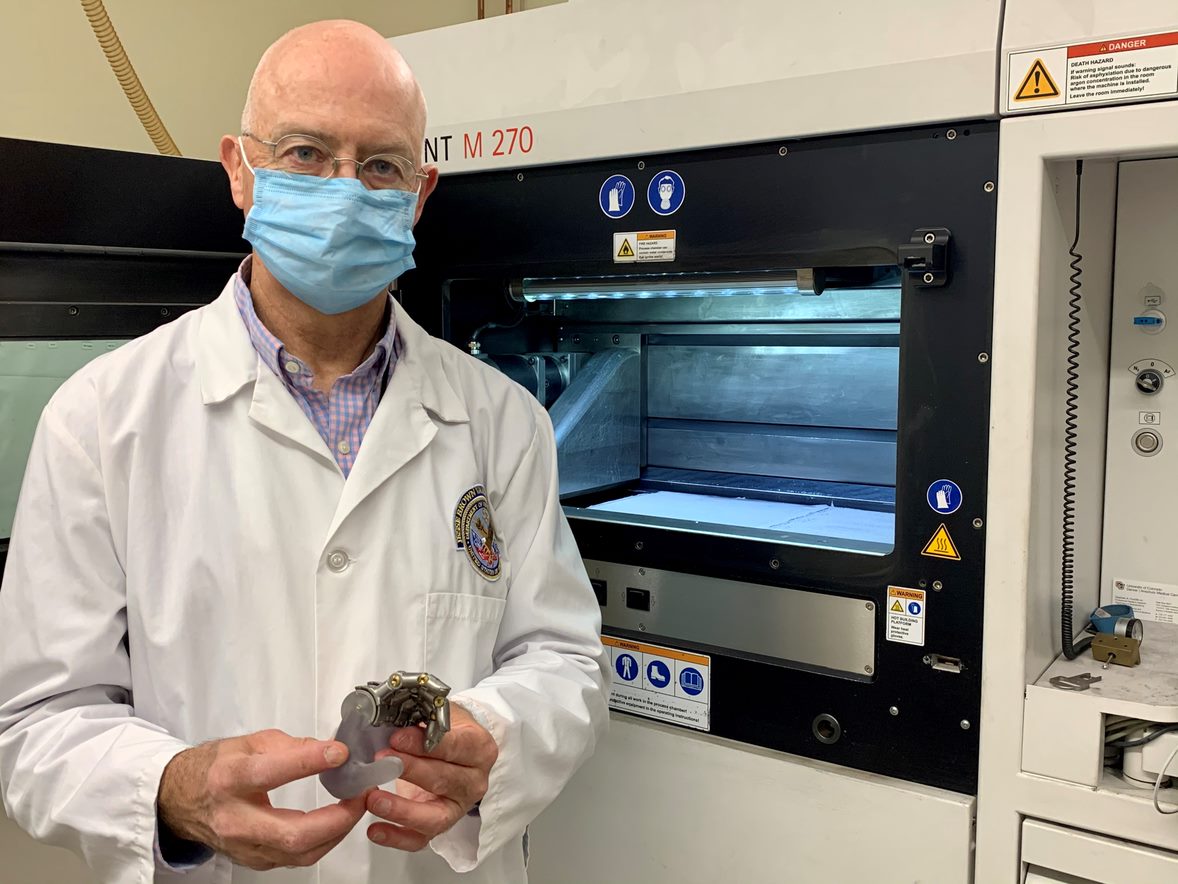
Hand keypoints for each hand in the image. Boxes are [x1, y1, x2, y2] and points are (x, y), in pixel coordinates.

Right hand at [158, 729, 368, 869]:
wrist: (181, 799)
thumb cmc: (214, 769)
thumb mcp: (249, 742)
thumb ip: (290, 746)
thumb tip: (328, 750)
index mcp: (230, 780)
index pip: (272, 773)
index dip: (309, 762)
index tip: (339, 753)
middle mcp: (235, 819)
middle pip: (292, 833)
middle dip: (337, 818)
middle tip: (361, 796)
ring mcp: (244, 846)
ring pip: (299, 853)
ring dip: (337, 832)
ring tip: (356, 807)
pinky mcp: (254, 860)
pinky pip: (296, 858)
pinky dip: (323, 841)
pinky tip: (335, 823)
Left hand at [365, 705, 497, 850]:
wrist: (460, 751)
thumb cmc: (449, 730)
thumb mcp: (443, 713)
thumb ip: (423, 716)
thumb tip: (391, 717)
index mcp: (479, 748)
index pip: (455, 747)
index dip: (423, 744)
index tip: (397, 738)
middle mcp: (474, 781)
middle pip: (443, 780)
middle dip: (409, 770)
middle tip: (380, 760)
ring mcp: (458, 807)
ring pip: (434, 817)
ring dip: (402, 810)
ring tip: (374, 800)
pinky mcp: (441, 825)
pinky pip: (420, 839)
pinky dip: (396, 837)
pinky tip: (374, 830)